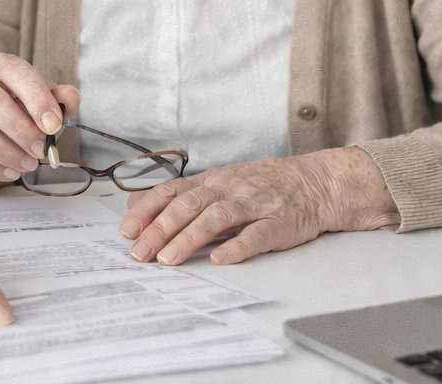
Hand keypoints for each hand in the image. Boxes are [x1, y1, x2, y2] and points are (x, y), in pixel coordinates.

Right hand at [0, 54, 79, 192]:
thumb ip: (56, 101)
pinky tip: (9, 171)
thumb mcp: (38, 106)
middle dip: (21, 130)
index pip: (15, 71)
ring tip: (27, 164)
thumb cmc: (12, 116)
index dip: (36, 98)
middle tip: (41, 150)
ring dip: (6, 152)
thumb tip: (71, 97)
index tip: (54, 125)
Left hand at [119, 147, 398, 266]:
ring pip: (215, 218)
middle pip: (187, 206)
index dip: (147, 211)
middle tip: (139, 253)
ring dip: (188, 239)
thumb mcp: (220, 183)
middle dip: (160, 229)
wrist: (316, 182)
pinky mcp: (278, 222)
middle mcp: (228, 189)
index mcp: (212, 181)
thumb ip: (181, 195)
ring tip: (168, 259)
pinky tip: (220, 260)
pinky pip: (255, 235)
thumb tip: (136, 205)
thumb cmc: (263, 186)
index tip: (125, 231)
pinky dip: (236, 247)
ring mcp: (253, 204)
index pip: (171, 192)